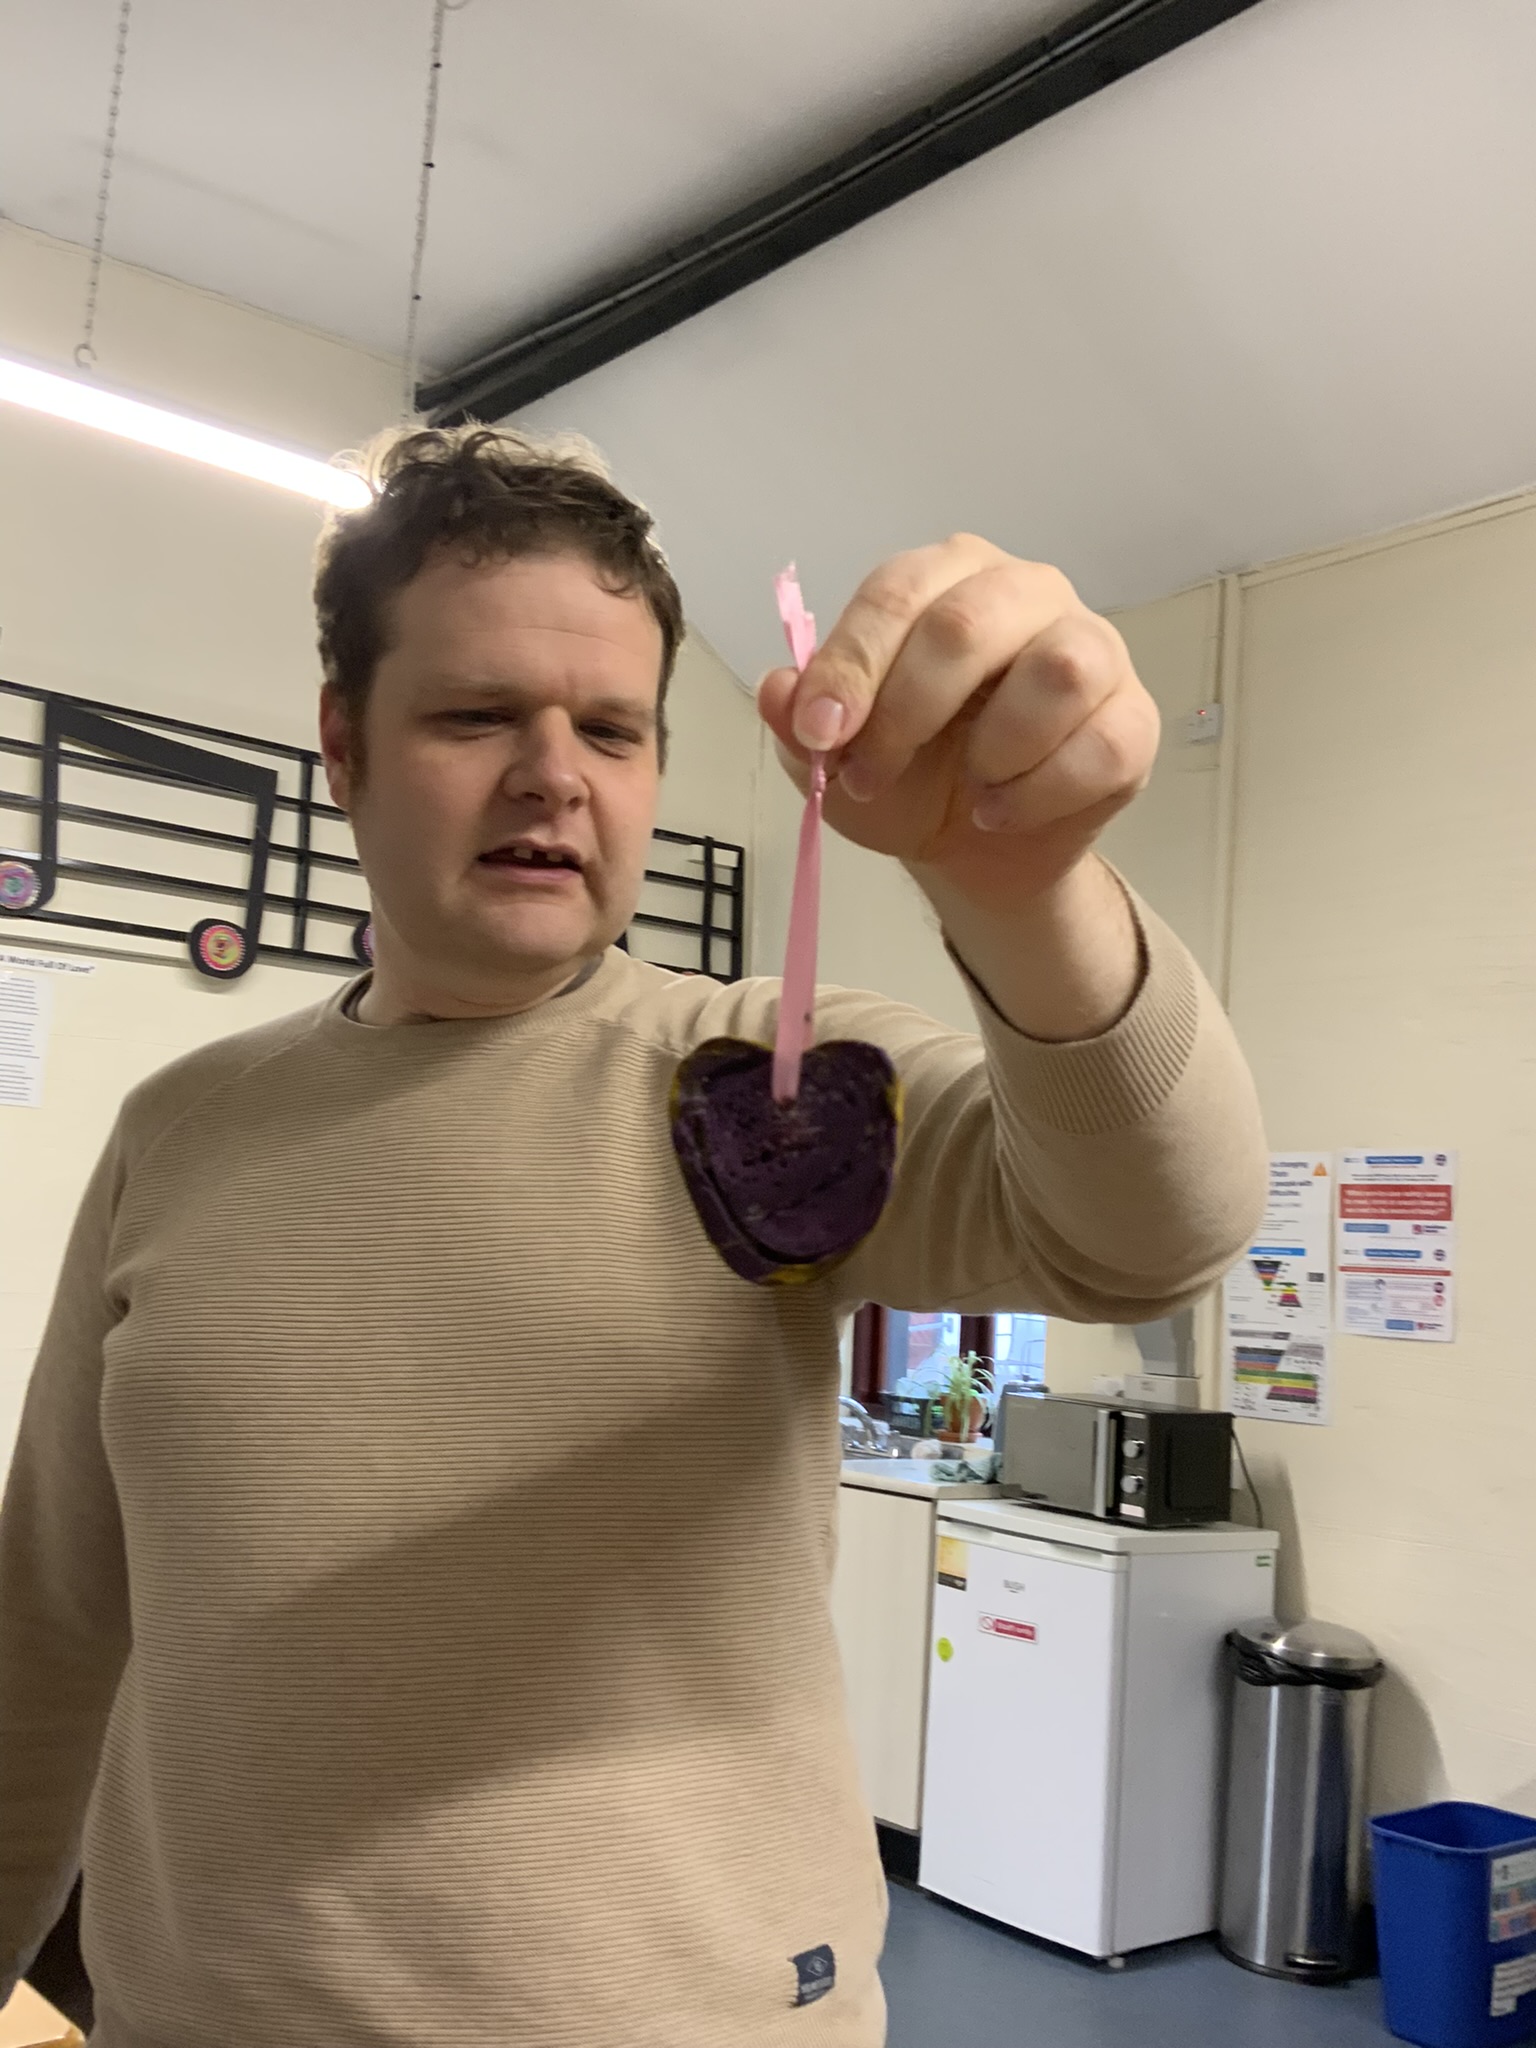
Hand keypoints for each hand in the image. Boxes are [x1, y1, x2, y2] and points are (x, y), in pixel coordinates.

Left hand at [756, 537, 1158, 915]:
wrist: (975, 846)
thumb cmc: (910, 775)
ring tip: (965, 788)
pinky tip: (1000, 812)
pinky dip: (1038, 794)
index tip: (820, 732)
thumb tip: (779, 690)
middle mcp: (1025, 592)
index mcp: (946, 579)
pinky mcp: (1134, 717)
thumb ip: (801, 719)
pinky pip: (1101, 747)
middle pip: (969, 623)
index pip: (897, 594)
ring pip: (1058, 673)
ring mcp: (1092, 648)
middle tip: (869, 776)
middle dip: (908, 712)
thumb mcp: (837, 756)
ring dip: (993, 749)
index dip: (852, 665)